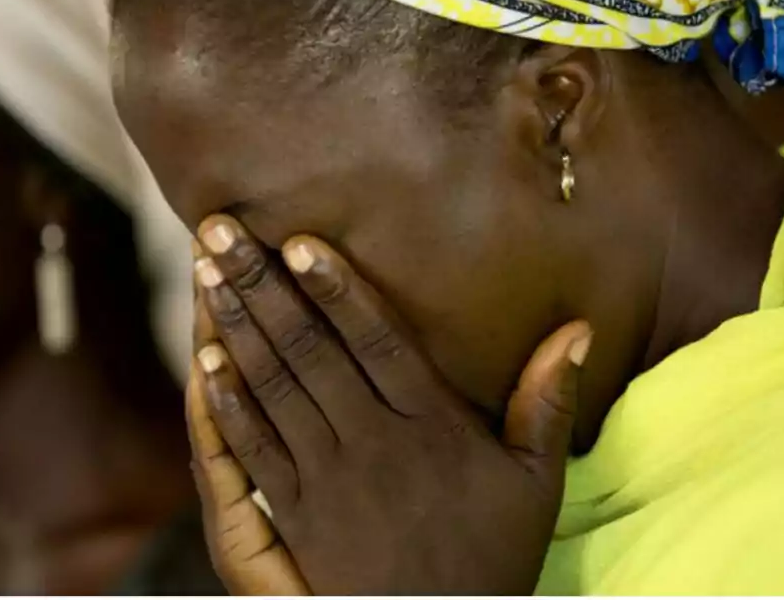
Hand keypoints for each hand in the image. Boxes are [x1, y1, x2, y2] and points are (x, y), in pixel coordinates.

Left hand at [191, 215, 592, 594]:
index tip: (298, 241)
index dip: (337, 289)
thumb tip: (579, 328)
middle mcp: (374, 445)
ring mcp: (329, 480)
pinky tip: (203, 360)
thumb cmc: (495, 551)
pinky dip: (226, 403)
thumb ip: (551, 401)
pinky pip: (254, 450)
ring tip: (206, 272)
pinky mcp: (296, 516)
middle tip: (221, 231)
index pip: (378, 341)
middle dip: (262, 287)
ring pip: (274, 390)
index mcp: (432, 427)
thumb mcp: (539, 479)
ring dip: (235, 327)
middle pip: (312, 352)